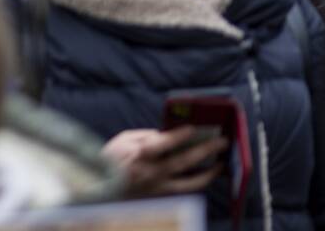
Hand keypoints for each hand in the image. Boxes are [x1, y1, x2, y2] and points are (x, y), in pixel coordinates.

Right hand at [103, 127, 227, 197]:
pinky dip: (199, 182)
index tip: (194, 128)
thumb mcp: (123, 139)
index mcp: (139, 155)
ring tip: (220, 163)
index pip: (163, 143)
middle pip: (184, 161)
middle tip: (221, 142)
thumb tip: (168, 135)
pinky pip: (186, 190)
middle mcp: (151, 172)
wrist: (102, 187)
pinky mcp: (162, 196)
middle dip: (205, 150)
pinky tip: (207, 174)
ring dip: (209, 172)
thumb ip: (146, 136)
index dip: (179, 135)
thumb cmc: (111, 158)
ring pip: (191, 182)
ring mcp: (158, 187)